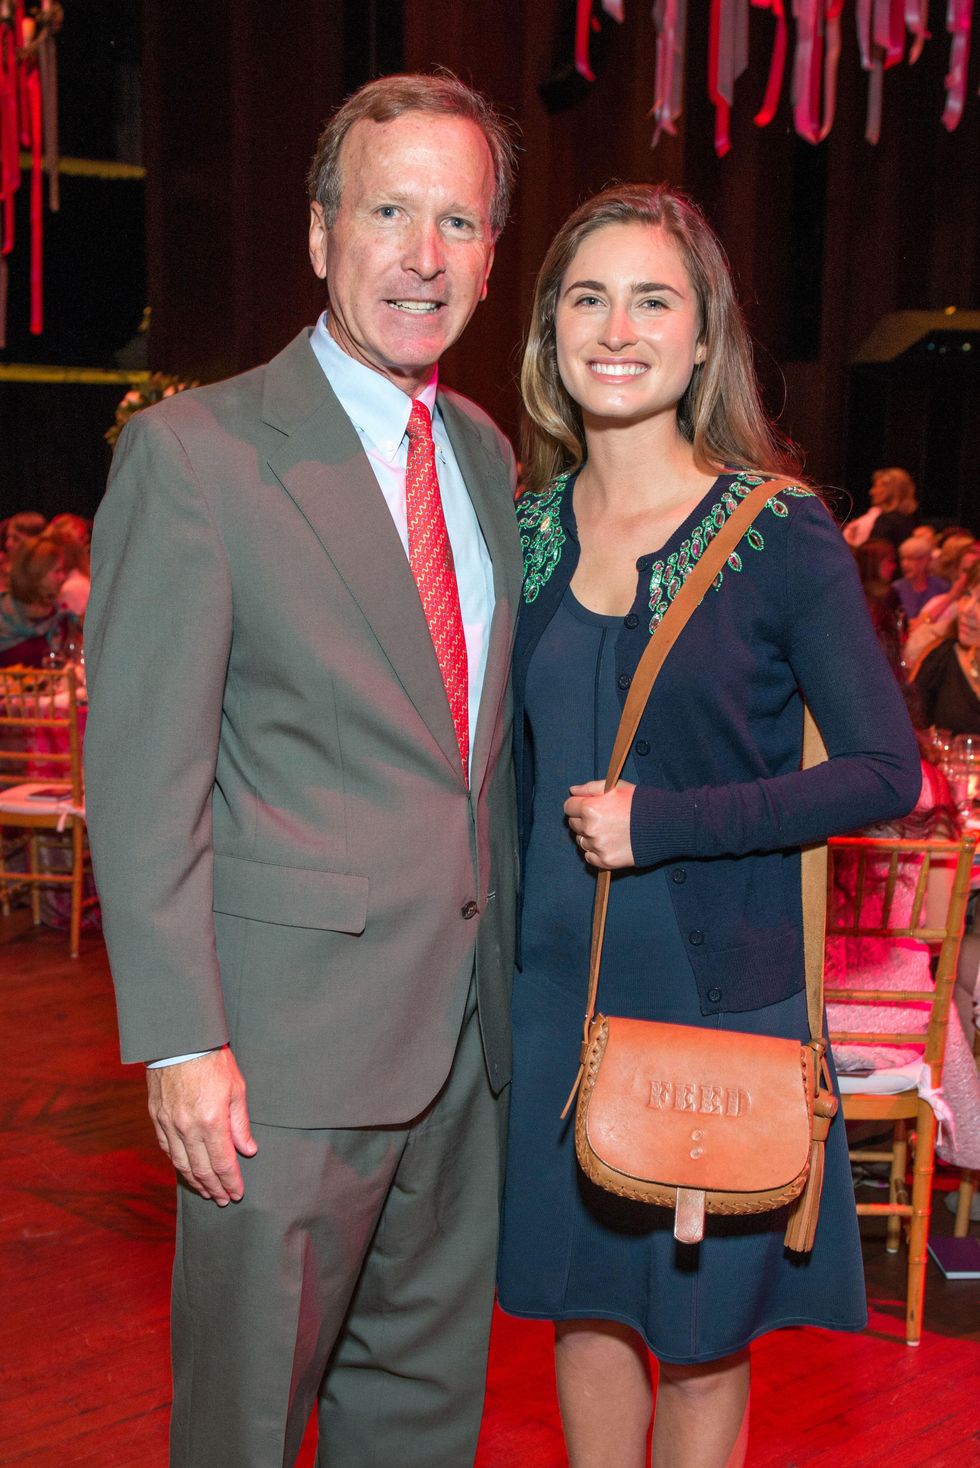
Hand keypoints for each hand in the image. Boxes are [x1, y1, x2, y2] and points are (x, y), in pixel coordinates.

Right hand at [147, 1046, 256, 1204]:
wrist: (179, 1040)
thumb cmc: (212, 1061)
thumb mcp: (236, 1089)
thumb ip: (240, 1124)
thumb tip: (248, 1150)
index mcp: (211, 1121)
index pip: (223, 1163)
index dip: (231, 1181)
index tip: (238, 1193)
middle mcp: (188, 1128)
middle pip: (201, 1169)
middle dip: (215, 1188)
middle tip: (224, 1199)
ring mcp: (169, 1124)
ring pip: (182, 1164)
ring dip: (196, 1182)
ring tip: (208, 1192)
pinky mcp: (156, 1117)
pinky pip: (167, 1149)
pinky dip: (178, 1164)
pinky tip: (187, 1171)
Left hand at [564, 780, 635, 868]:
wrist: (664, 825)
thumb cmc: (640, 803)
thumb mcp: (616, 787)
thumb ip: (590, 788)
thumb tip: (573, 791)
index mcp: (590, 808)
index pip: (568, 807)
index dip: (577, 805)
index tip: (587, 806)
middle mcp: (590, 829)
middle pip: (573, 824)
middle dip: (583, 820)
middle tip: (602, 818)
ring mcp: (598, 847)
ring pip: (581, 841)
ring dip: (589, 836)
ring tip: (608, 831)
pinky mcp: (606, 861)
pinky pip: (589, 857)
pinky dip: (596, 851)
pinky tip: (609, 843)